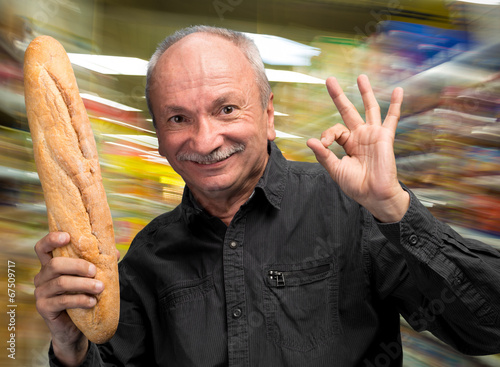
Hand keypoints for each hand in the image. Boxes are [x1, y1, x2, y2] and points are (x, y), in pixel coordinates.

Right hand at [34, 232, 119, 365]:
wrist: (75, 327)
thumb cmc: (83, 296)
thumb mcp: (91, 278)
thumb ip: (100, 264)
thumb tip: (114, 253)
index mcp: (51, 265)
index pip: (43, 247)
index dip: (51, 239)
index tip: (67, 237)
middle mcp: (42, 276)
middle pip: (55, 264)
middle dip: (78, 265)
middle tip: (95, 271)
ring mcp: (41, 292)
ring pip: (61, 283)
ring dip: (83, 284)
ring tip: (100, 287)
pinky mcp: (44, 307)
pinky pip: (62, 301)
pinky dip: (80, 300)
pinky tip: (91, 301)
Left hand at [307, 74, 408, 221]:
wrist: (375, 195)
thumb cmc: (356, 185)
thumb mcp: (336, 170)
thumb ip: (324, 155)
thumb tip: (310, 141)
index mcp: (347, 144)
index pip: (335, 130)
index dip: (327, 134)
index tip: (324, 145)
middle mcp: (360, 136)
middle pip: (348, 111)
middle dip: (339, 96)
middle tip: (330, 80)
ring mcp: (373, 134)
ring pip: (369, 108)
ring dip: (366, 92)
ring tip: (361, 77)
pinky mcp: (385, 137)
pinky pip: (391, 118)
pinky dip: (395, 105)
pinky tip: (398, 90)